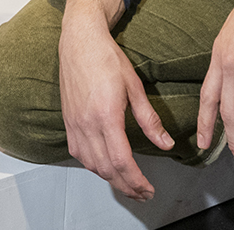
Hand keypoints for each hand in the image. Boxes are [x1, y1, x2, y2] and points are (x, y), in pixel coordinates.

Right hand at [60, 0, 172, 200]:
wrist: (79, 41)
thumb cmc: (106, 58)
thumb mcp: (135, 87)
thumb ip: (149, 120)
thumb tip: (166, 143)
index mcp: (106, 116)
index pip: (122, 161)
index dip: (137, 181)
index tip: (148, 188)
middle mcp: (87, 123)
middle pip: (107, 169)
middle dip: (126, 186)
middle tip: (142, 193)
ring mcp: (74, 123)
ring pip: (91, 165)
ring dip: (110, 179)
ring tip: (127, 183)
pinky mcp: (68, 120)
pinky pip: (78, 153)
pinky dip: (93, 166)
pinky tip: (103, 166)